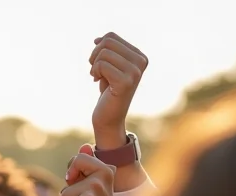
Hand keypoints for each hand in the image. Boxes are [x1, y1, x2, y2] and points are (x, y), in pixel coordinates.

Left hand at [90, 33, 147, 147]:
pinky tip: (96, 81)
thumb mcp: (109, 67)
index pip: (111, 36)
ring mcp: (135, 72)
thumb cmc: (108, 93)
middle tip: (94, 70)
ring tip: (96, 77)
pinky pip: (102, 65)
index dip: (98, 48)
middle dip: (94, 55)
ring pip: (103, 53)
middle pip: (107, 41)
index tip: (98, 64)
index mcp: (140, 56)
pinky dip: (95, 72)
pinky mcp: (126, 82)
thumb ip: (107, 51)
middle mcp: (141, 62)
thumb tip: (97, 38)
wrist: (109, 118)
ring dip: (94, 65)